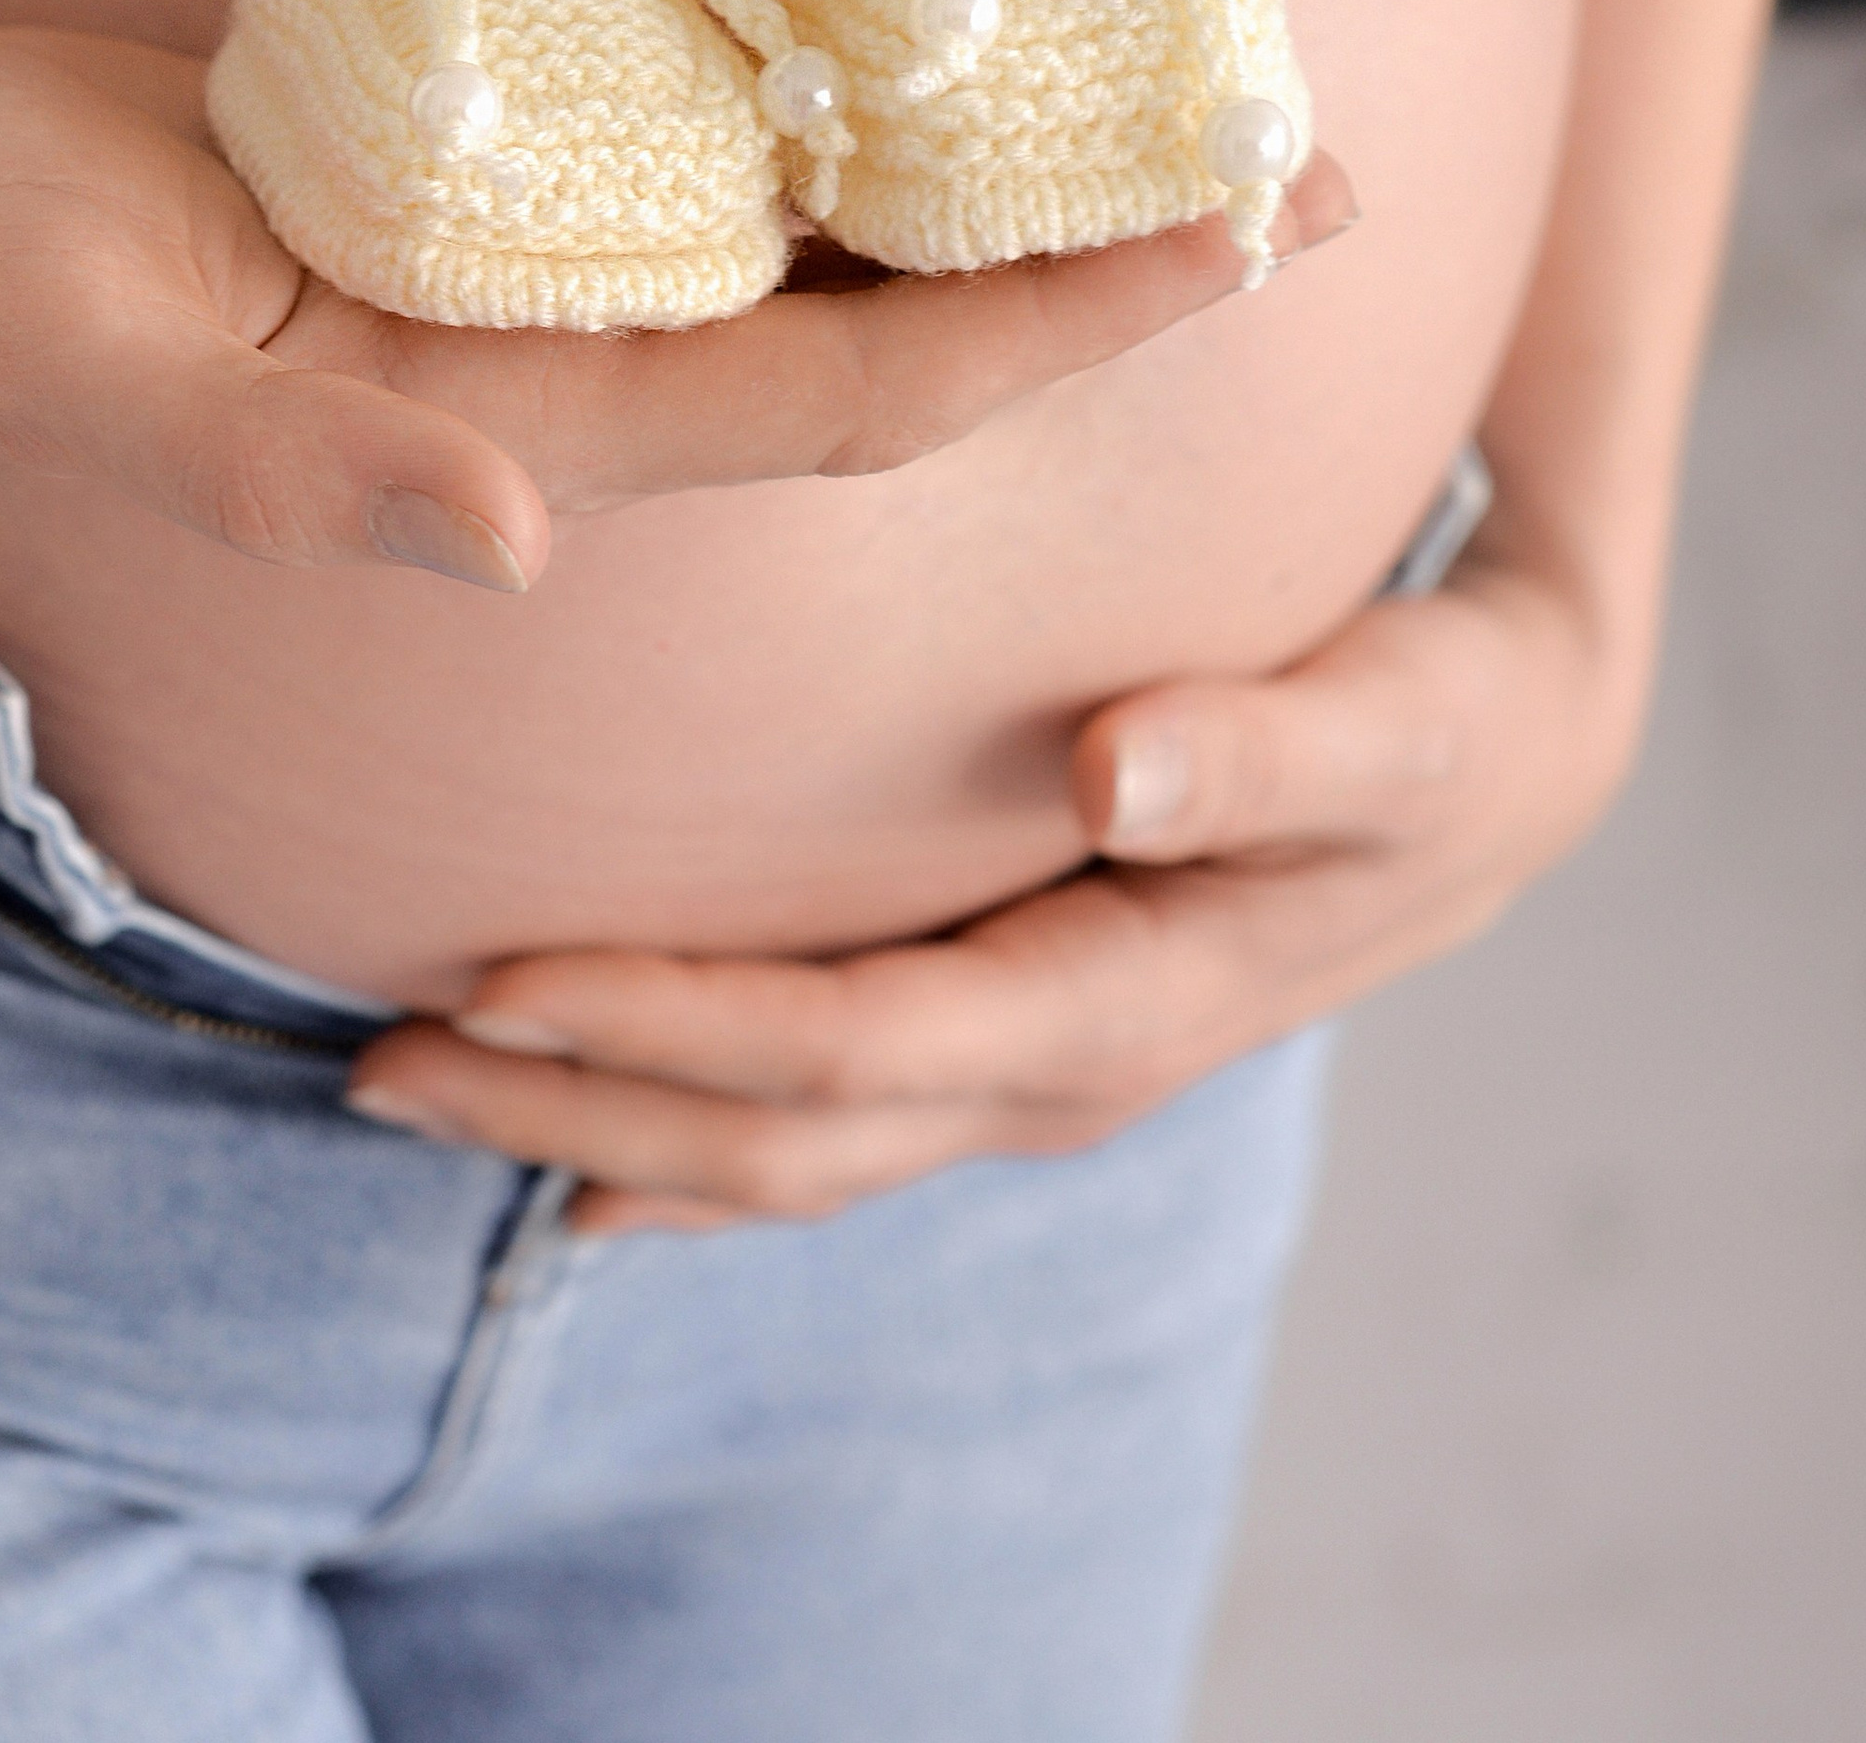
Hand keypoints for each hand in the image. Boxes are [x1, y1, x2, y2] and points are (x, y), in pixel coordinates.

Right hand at [0, 20, 1355, 593]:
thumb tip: (524, 545)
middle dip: (1107, 257)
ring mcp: (530, 270)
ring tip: (1197, 58)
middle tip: (1322, 152)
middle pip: (891, 325)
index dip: (1052, 334)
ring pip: (820, 228)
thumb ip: (289, 469)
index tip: (1240, 244)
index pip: (844, 405)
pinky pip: (703, 125)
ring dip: (1012, 164)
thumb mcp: (89, 355)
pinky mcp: (484, 166)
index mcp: (509, 432)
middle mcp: (562, 371)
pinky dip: (840, 68)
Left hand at [345, 534, 1641, 1210]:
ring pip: (781, 1146)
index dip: (672, 1032)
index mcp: (1123, 999)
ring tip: (406, 1079)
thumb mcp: (1399, 722)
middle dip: (573, 1107)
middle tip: (372, 1056)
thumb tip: (1114, 765)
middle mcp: (1054, 1065)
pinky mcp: (1004, 1022)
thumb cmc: (1440, 719)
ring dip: (592, 1124)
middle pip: (780, 1137)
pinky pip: (824, 1116)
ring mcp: (1024, 1064)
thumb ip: (1271, 747)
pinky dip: (682, 1135)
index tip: (498, 978)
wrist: (1493, 766)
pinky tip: (566, 1139)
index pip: (855, 1050)